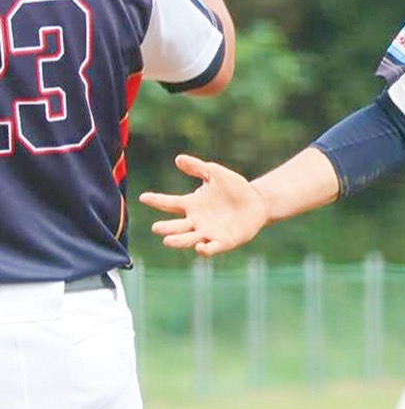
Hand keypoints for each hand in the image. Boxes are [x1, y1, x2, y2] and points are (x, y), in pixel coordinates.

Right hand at [140, 154, 268, 255]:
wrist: (257, 202)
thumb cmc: (235, 188)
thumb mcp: (216, 174)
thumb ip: (198, 167)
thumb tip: (178, 159)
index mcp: (191, 205)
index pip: (169, 203)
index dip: (156, 200)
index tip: (143, 197)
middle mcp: (196, 221)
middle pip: (176, 226)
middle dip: (166, 228)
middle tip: (156, 227)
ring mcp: (208, 233)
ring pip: (188, 240)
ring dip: (178, 241)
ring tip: (167, 240)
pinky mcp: (223, 242)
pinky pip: (211, 248)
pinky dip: (204, 250)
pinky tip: (200, 246)